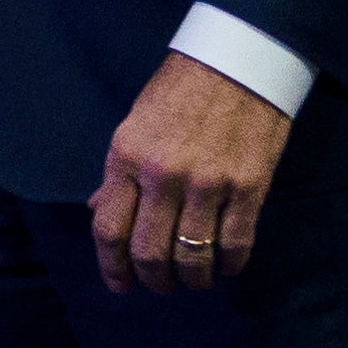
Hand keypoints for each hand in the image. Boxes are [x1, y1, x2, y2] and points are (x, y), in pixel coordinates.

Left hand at [91, 51, 291, 295]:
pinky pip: (235, 245)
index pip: (108, 228)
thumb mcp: (134, 124)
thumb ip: (117, 173)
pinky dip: (228, 266)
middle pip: (148, 252)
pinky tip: (225, 267)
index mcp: (127, 156)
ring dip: (192, 280)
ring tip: (194, 280)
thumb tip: (99, 211)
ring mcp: (208, 184)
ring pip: (192, 257)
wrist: (236, 62)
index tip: (120, 284)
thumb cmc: (179, 92)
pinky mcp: (248, 188)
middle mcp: (163, 175)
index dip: (111, 267)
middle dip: (153, 280)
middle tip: (160, 285)